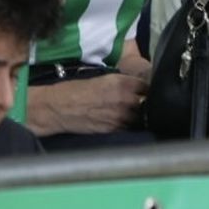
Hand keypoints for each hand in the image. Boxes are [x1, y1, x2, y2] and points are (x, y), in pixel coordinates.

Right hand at [29, 72, 147, 134]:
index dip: (147, 88)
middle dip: (147, 102)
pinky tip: (123, 122)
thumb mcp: (101, 78)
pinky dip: (130, 125)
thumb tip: (136, 88)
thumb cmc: (75, 90)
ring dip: (140, 116)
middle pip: (148, 103)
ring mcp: (121, 117)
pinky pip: (130, 128)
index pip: (147, 85)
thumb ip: (122, 83)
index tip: (146, 90)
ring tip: (133, 114)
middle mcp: (125, 100)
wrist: (59, 108)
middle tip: (142, 102)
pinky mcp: (115, 130)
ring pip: (142, 118)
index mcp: (121, 83)